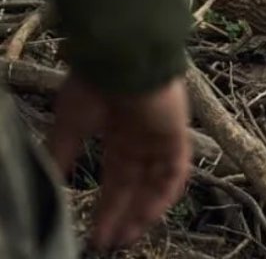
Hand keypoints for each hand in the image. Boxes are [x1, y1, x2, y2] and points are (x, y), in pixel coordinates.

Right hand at [47, 76, 191, 249]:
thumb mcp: (70, 124)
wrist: (121, 59)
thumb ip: (64, 153)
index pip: (116, 180)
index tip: (94, 235)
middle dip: (124, 216)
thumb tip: (55, 182)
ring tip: (127, 237)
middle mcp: (142, 140)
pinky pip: (177, 171)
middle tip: (111, 244)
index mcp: (119, 135)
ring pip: (157, 183)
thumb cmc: (94, 85)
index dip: (107, 207)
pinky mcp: (177, 135)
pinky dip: (165, 194)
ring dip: (144, 211)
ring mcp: (161, 138)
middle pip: (136, 187)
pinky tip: (150, 215)